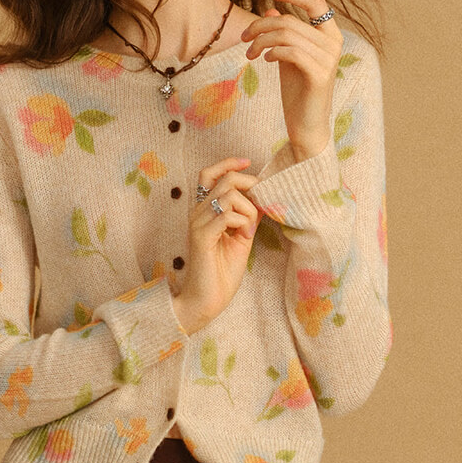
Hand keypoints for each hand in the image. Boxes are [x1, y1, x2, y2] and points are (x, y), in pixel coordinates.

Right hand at [172, 156, 260, 332]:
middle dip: (249, 186)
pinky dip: (242, 223)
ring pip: (228, 196)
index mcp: (204, 211)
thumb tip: (263, 199)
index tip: (249, 162)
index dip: (228, 163)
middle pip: (224, 179)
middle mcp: (197, 213)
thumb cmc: (222, 273)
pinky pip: (226, 215)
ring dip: (248, 210)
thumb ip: (248, 217)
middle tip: (260, 205)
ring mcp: (197, 224)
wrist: (207, 300)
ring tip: (248, 231)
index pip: (209, 174)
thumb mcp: (241, 238)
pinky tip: (243, 238)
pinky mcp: (201, 237)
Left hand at [240, 0, 341, 158]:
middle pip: (290, 21)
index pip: (316, 2)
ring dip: (261, 41)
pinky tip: (265, 60)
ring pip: (287, 35)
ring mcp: (329, 60)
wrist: (306, 125)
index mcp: (331, 36)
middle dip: (261, 26)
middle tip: (244, 39)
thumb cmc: (298, 92)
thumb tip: (270, 10)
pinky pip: (291, 52)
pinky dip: (273, 52)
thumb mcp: (287, 57)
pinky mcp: (319, 75)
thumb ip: (283, 34)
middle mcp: (334, 44)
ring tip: (250, 54)